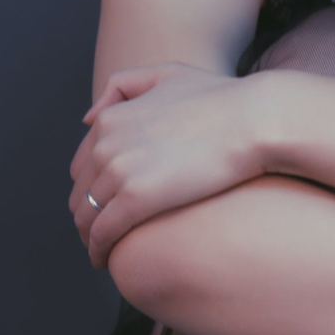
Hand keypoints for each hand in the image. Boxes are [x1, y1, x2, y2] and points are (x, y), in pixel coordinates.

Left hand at [68, 61, 267, 268]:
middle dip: (86, 215)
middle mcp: (106, 143)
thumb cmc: (222, 99)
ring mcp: (118, 171)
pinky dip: (99, 250)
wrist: (254, 120)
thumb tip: (89, 119)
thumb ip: (123, 86)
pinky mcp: (136, 198)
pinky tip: (105, 260)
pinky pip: (103, 233)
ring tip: (103, 251)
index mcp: (110, 118)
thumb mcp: (167, 74)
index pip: (81, 165)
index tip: (101, 204)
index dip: (88, 188)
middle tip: (99, 234)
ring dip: (89, 237)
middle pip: (81, 192)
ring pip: (86, 217)